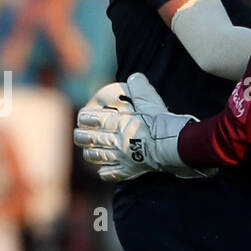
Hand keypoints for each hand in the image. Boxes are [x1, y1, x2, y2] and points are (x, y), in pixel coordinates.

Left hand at [73, 74, 214, 181]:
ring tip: (87, 152)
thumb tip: (134, 76)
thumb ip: (140, 88)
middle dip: (82, 137)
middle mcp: (116, 141)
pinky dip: (105, 172)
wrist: (172, 146)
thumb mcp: (150, 101)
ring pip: (98, 157)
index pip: (95, 120)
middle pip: (92, 139)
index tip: (81, 118)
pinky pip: (112, 174)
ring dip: (90, 154)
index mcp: (119, 123)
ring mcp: (121, 158)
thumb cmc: (161, 123)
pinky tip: (102, 171)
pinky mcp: (130, 171)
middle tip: (77, 135)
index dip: (86, 119)